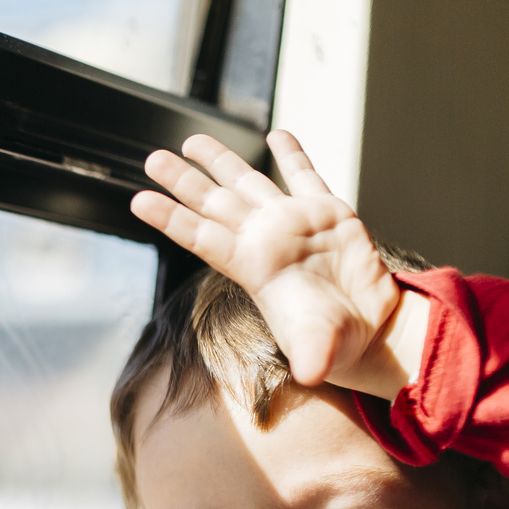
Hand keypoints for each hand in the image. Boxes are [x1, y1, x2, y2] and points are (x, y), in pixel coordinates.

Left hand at [129, 130, 426, 399]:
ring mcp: (294, 222)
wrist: (371, 332)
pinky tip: (275, 134)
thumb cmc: (335, 342)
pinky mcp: (329, 212)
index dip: (170, 218)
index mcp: (255, 268)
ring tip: (192, 141)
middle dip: (183, 181)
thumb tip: (310, 374)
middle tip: (152, 159)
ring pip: (249, 183)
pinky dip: (291, 153)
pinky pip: (305, 175)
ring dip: (221, 161)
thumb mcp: (321, 349)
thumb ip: (313, 356)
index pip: (203, 238)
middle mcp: (266, 240)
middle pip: (214, 204)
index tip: (138, 200)